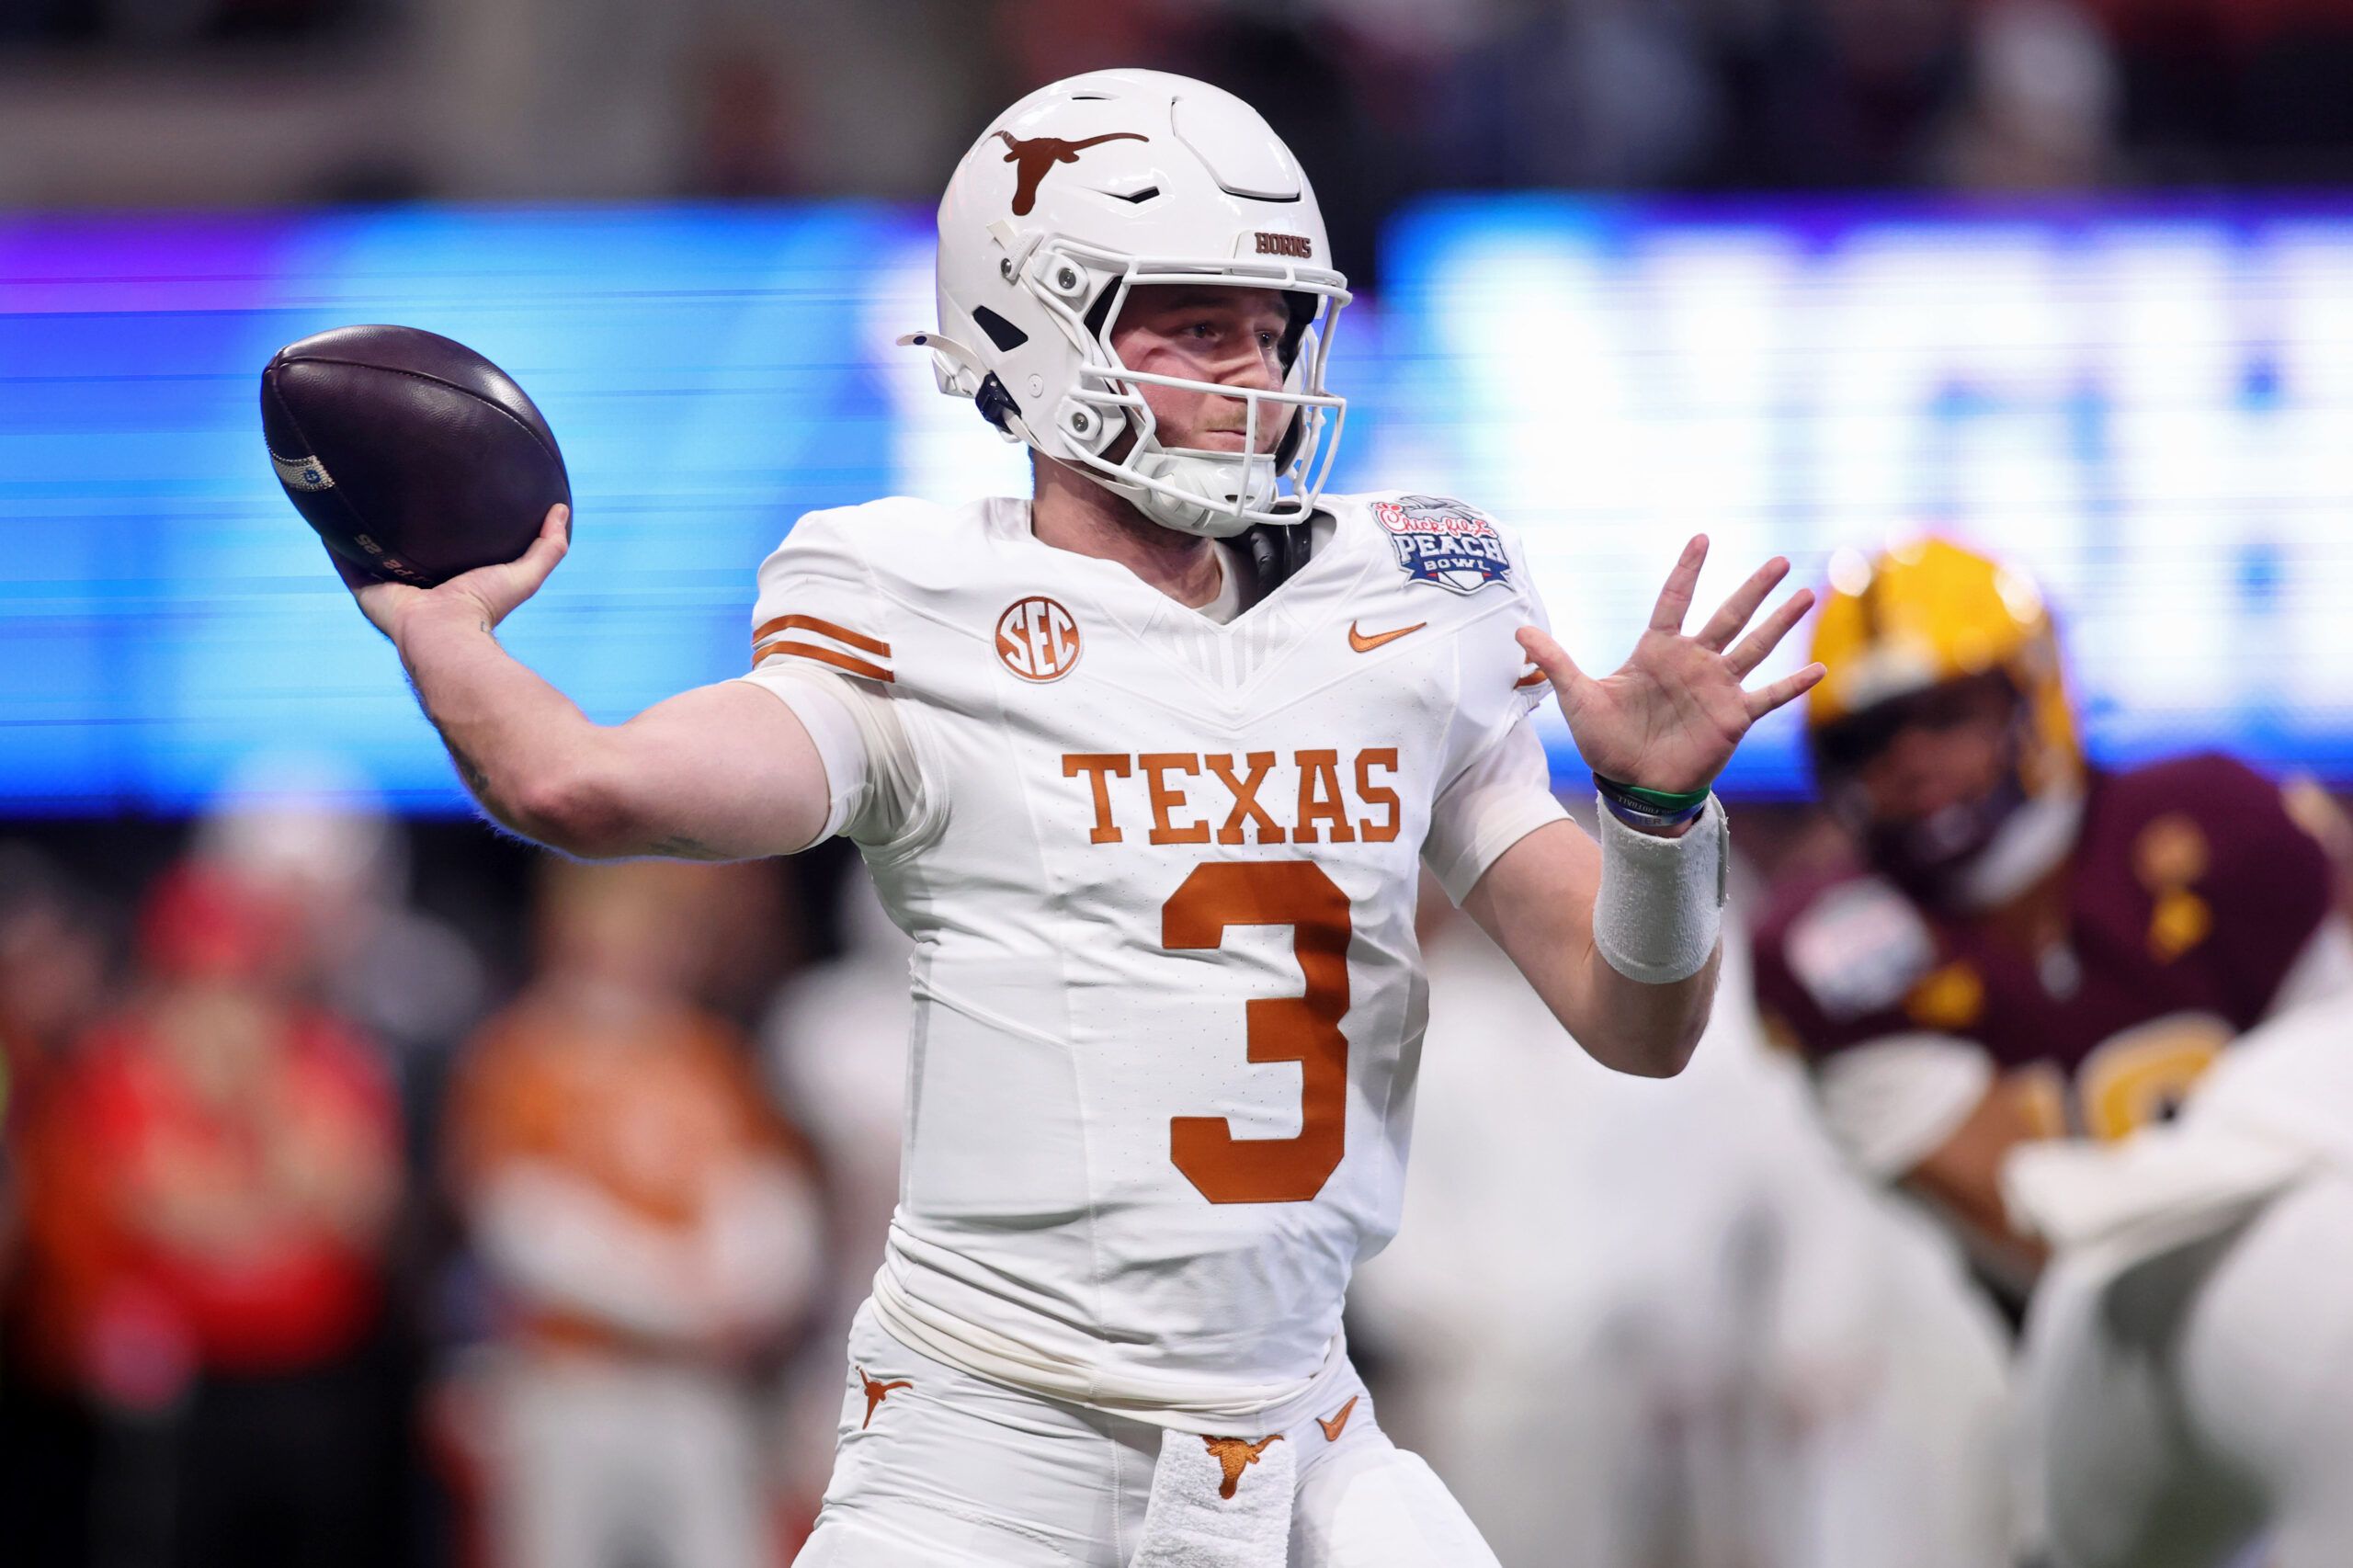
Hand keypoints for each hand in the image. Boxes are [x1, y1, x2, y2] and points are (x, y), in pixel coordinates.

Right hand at [337, 503, 570, 645]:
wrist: (446, 635)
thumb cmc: (484, 609)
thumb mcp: (524, 574)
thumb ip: (548, 547)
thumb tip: (562, 511)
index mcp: (448, 584)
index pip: (442, 552)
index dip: (440, 530)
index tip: (438, 500)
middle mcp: (415, 585)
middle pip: (403, 550)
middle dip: (397, 526)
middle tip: (392, 488)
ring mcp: (386, 587)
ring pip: (370, 552)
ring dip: (362, 528)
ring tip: (354, 491)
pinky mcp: (363, 588)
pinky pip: (343, 560)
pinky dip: (334, 539)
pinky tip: (325, 513)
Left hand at [1518, 535, 1823, 795]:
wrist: (1632, 785)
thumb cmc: (1606, 741)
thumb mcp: (1577, 697)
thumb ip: (1557, 661)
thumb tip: (1518, 632)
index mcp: (1656, 651)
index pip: (1675, 600)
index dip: (1687, 571)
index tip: (1703, 538)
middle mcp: (1693, 662)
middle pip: (1729, 615)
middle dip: (1754, 587)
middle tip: (1780, 558)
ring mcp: (1717, 688)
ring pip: (1755, 645)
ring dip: (1781, 621)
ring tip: (1808, 593)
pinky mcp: (1733, 717)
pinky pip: (1769, 696)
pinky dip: (1794, 683)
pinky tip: (1821, 669)